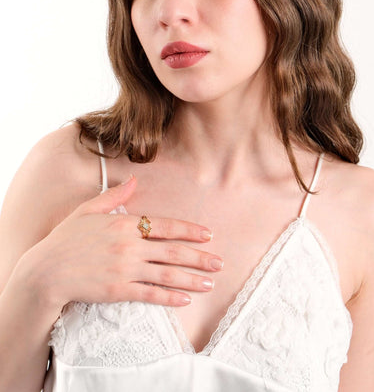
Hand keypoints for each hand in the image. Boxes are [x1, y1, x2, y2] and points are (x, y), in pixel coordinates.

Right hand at [23, 176, 223, 309]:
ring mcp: (125, 270)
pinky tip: (185, 299)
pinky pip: (150, 294)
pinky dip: (169, 297)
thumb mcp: (88, 210)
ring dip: (191, 278)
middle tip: (220, 262)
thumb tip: (134, 180)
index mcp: (124, 225)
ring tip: (210, 282)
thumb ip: (114, 195)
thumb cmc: (66, 238)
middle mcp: (129, 246)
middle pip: (172, 251)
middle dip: (199, 257)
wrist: (46, 270)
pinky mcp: (119, 291)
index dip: (189, 230)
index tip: (208, 235)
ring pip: (166, 274)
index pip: (165, 226)